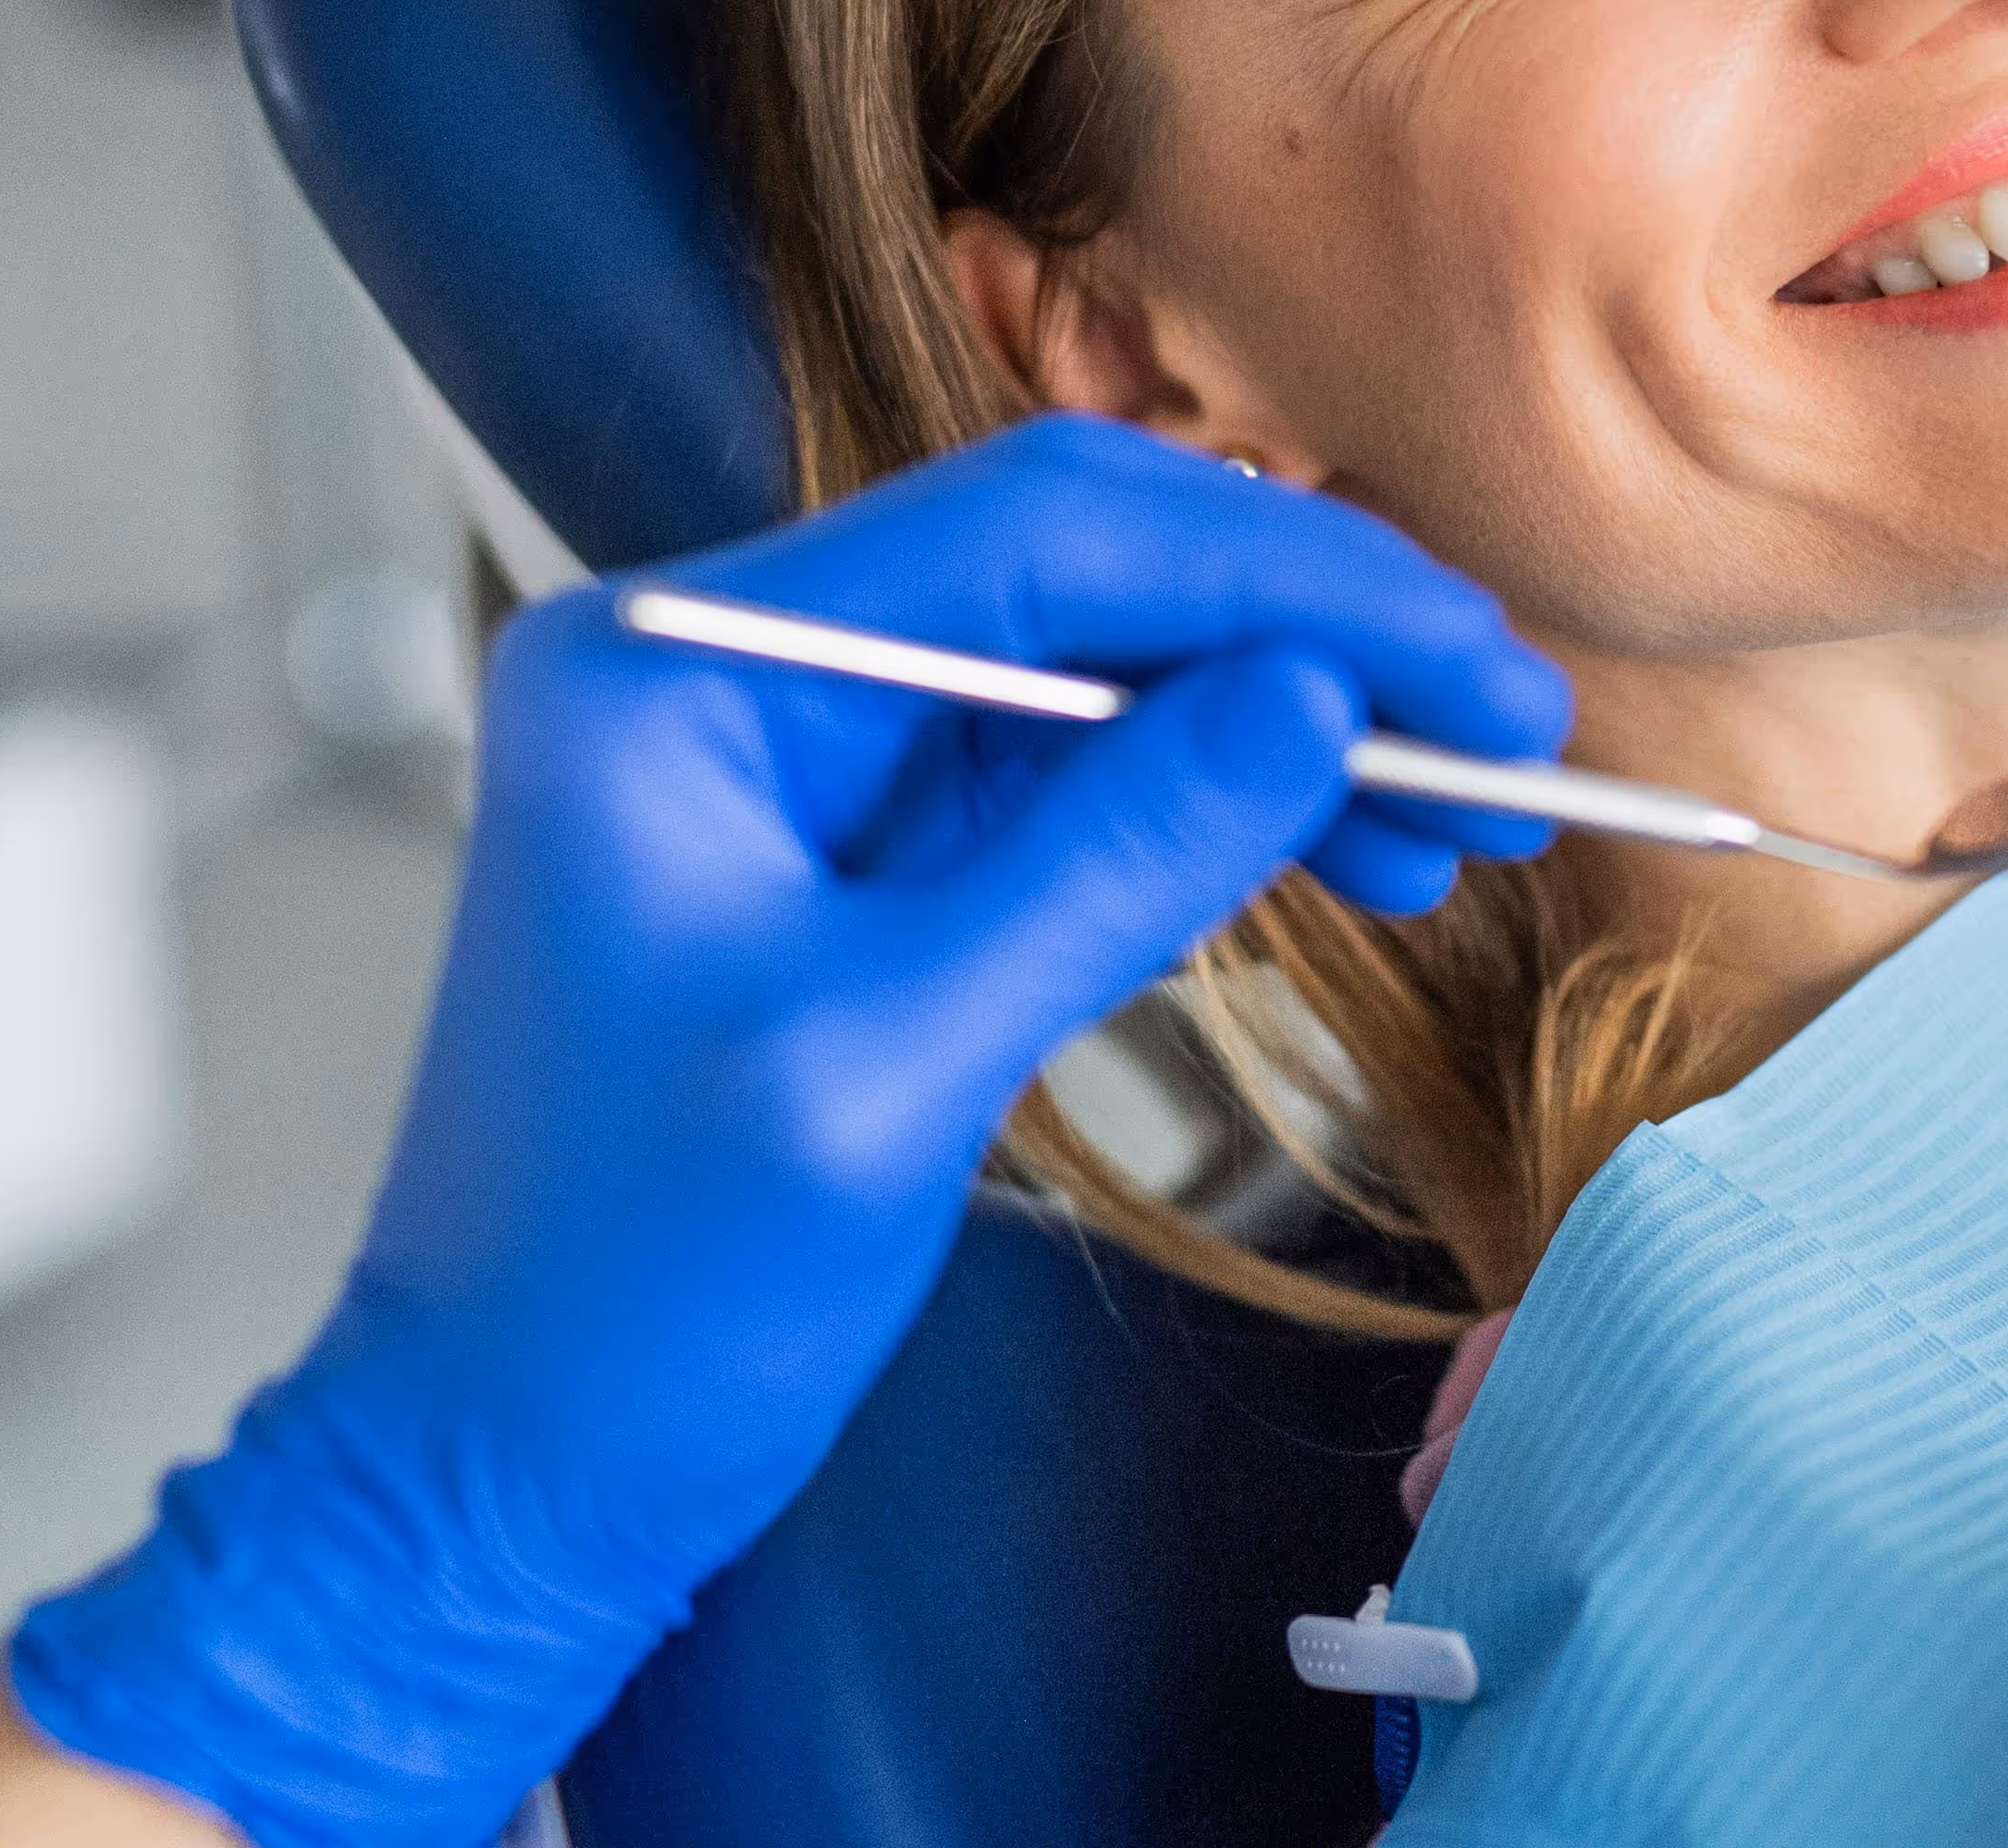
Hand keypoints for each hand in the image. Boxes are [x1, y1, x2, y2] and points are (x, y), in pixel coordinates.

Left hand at [7, 415, 1569, 1847]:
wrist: (499, 1479)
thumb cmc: (627, 1300)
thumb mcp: (888, 1068)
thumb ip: (1108, 861)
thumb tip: (1313, 701)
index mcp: (684, 662)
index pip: (1039, 529)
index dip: (1284, 576)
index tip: (1470, 653)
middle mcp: (734, 664)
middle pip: (1081, 566)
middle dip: (1307, 634)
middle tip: (1507, 722)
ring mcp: (797, 755)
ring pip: (1101, 669)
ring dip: (1287, 726)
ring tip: (1463, 815)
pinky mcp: (855, 853)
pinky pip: (1071, 776)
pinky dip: (1217, 808)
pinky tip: (1354, 852)